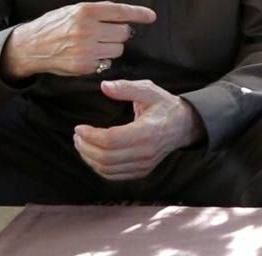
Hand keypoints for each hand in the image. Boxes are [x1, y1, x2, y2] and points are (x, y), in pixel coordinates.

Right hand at [1, 2, 155, 78]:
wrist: (31, 46)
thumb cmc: (55, 25)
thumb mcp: (74, 10)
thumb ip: (99, 12)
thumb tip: (125, 15)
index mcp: (85, 11)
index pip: (120, 11)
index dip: (138, 13)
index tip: (151, 16)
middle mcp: (87, 29)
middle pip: (123, 33)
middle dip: (119, 33)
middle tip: (106, 33)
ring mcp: (86, 49)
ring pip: (118, 49)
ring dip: (112, 47)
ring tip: (94, 44)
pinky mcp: (85, 66)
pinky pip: (107, 63)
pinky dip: (102, 60)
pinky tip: (88, 55)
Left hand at [74, 79, 206, 180]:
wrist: (183, 125)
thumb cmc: (164, 106)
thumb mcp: (148, 90)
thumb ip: (126, 87)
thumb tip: (104, 86)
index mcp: (147, 131)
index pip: (111, 140)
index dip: (90, 135)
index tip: (79, 127)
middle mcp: (146, 152)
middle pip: (106, 157)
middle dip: (86, 147)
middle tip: (77, 135)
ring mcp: (144, 165)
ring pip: (107, 169)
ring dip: (89, 158)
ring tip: (81, 144)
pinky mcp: (141, 171)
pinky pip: (114, 175)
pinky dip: (98, 167)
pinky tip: (92, 154)